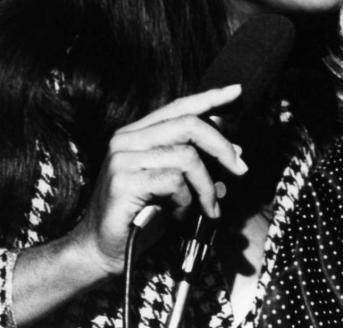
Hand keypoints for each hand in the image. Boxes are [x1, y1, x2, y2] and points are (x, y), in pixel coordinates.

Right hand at [65, 83, 248, 277]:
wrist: (101, 251)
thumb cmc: (140, 217)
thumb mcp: (172, 183)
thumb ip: (194, 162)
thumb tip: (234, 150)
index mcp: (137, 134)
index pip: (179, 106)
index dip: (210, 98)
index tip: (236, 92)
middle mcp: (127, 140)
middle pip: (188, 124)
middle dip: (221, 146)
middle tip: (240, 168)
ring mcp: (122, 159)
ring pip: (186, 156)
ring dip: (206, 186)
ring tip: (207, 206)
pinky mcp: (124, 181)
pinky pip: (174, 181)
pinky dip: (186, 200)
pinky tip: (177, 214)